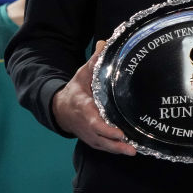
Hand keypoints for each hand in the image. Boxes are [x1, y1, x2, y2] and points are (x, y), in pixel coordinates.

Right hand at [51, 40, 135, 154]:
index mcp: (84, 108)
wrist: (59, 107)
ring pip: (101, 145)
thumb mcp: (83, 73)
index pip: (94, 121)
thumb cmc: (76, 89)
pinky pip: (102, 146)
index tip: (119, 132)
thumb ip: (95, 61)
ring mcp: (87, 133)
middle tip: (131, 148)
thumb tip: (105, 42)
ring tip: (132, 151)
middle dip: (114, 144)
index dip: (106, 128)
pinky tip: (128, 150)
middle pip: (100, 137)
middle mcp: (85, 124)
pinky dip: (113, 150)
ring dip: (116, 150)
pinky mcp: (91, 138)